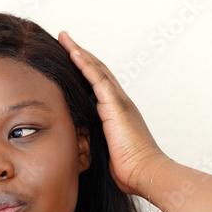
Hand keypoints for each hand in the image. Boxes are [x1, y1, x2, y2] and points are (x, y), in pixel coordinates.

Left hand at [58, 31, 167, 195]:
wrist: (146, 173)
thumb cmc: (131, 169)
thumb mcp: (108, 152)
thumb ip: (97, 142)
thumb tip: (80, 145)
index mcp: (117, 112)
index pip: (98, 85)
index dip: (84, 70)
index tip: (70, 59)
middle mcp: (119, 102)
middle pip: (97, 70)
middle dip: (80, 54)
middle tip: (65, 40)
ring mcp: (119, 102)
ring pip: (97, 69)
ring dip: (79, 52)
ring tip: (64, 38)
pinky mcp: (116, 106)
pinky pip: (98, 79)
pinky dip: (85, 64)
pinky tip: (73, 53)